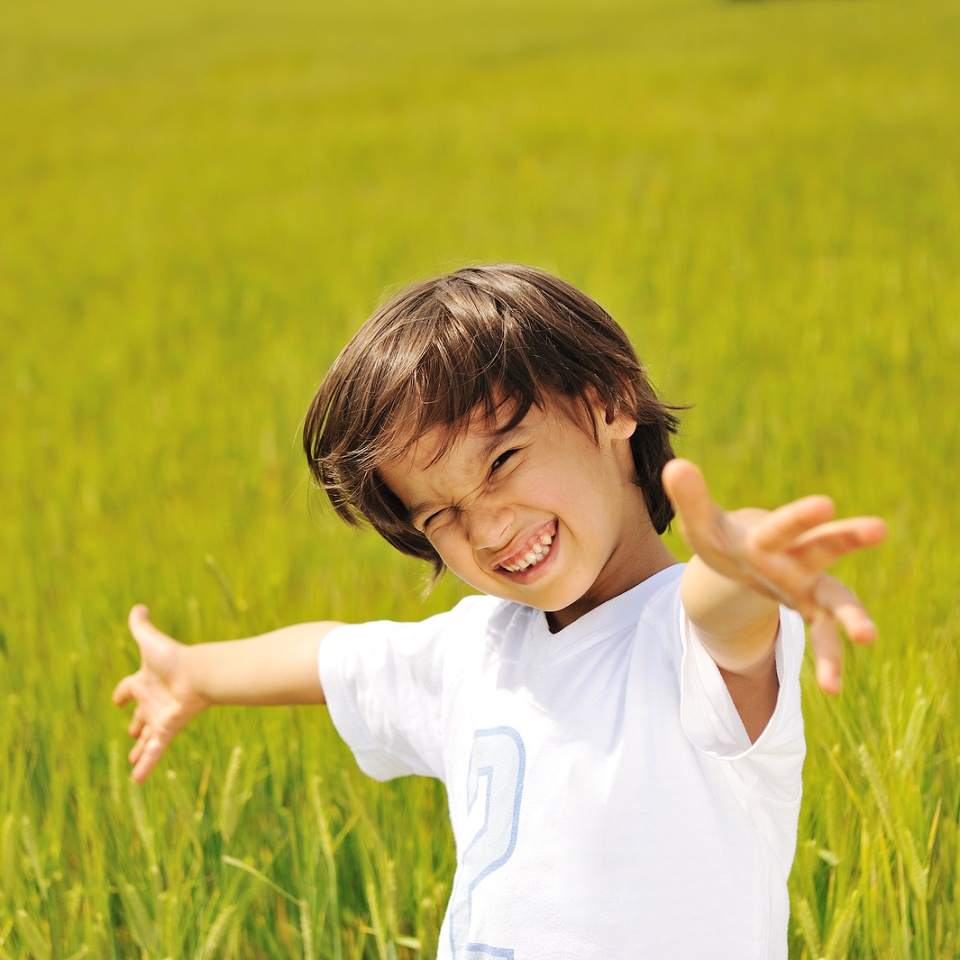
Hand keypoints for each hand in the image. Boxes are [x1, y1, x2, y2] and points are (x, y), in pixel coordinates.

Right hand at [112, 605, 209, 782]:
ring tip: (132, 761)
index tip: (117, 699)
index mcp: (146, 681)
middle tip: (132, 733)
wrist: (200, 674)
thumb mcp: (150, 641)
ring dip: (140, 750)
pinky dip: (146, 766)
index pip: (129, 688)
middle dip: (136, 724)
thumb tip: (138, 606)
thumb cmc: (175, 658)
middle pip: (142, 715)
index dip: (123, 693)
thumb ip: (141, 626)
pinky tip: (137, 781)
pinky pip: (154, 752)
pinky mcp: (167, 730)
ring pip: (147, 738)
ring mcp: (160, 717)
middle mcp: (153, 701)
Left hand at [662, 458, 886, 693]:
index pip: (784, 524)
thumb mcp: (702, 525)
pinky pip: (825, 635)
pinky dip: (830, 659)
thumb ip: (691, 499)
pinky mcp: (810, 610)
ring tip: (866, 636)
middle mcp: (797, 556)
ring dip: (851, 615)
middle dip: (847, 538)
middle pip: (824, 545)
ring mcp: (808, 585)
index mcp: (768, 534)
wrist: (742, 558)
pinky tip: (831, 688)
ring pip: (837, 598)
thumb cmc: (723, 539)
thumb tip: (674, 466)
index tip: (825, 504)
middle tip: (877, 528)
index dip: (801, 516)